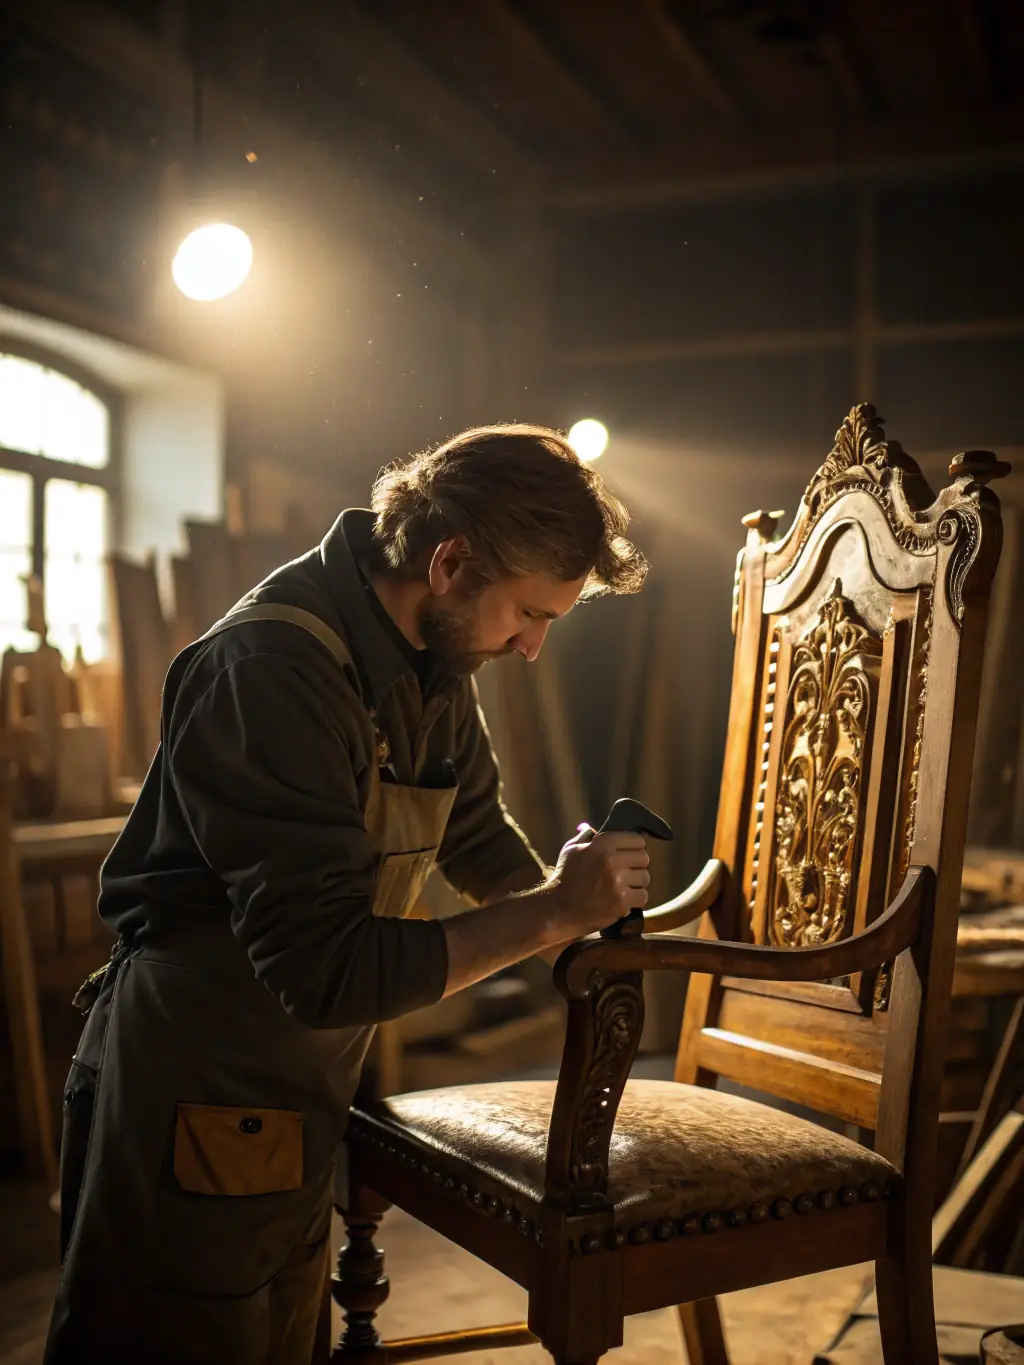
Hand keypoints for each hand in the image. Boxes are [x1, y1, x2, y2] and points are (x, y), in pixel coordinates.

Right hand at [545, 824, 649, 939]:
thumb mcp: (570, 850)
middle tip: (627, 871)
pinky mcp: (621, 903)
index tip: (629, 854)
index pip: (637, 840)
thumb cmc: (564, 877)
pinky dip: (635, 899)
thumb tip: (591, 828)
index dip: (635, 847)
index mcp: (603, 844)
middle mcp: (613, 861)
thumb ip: (584, 836)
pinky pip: (642, 896)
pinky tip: (623, 899)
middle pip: (644, 858)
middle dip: (637, 865)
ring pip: (645, 878)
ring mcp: (618, 883)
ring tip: (624, 886)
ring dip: (636, 883)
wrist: (557, 909)